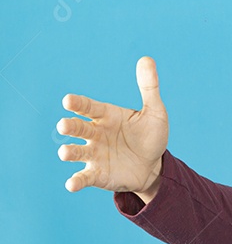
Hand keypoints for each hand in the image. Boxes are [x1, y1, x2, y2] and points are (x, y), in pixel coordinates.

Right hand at [57, 56, 168, 200]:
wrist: (155, 166)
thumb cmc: (150, 136)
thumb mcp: (155, 112)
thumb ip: (149, 87)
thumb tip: (146, 59)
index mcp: (105, 115)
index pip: (88, 107)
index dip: (78, 104)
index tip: (68, 100)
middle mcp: (95, 133)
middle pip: (78, 127)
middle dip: (70, 126)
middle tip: (65, 125)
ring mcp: (94, 154)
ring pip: (76, 151)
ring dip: (69, 151)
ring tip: (65, 153)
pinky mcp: (97, 174)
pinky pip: (83, 177)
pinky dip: (76, 180)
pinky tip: (71, 185)